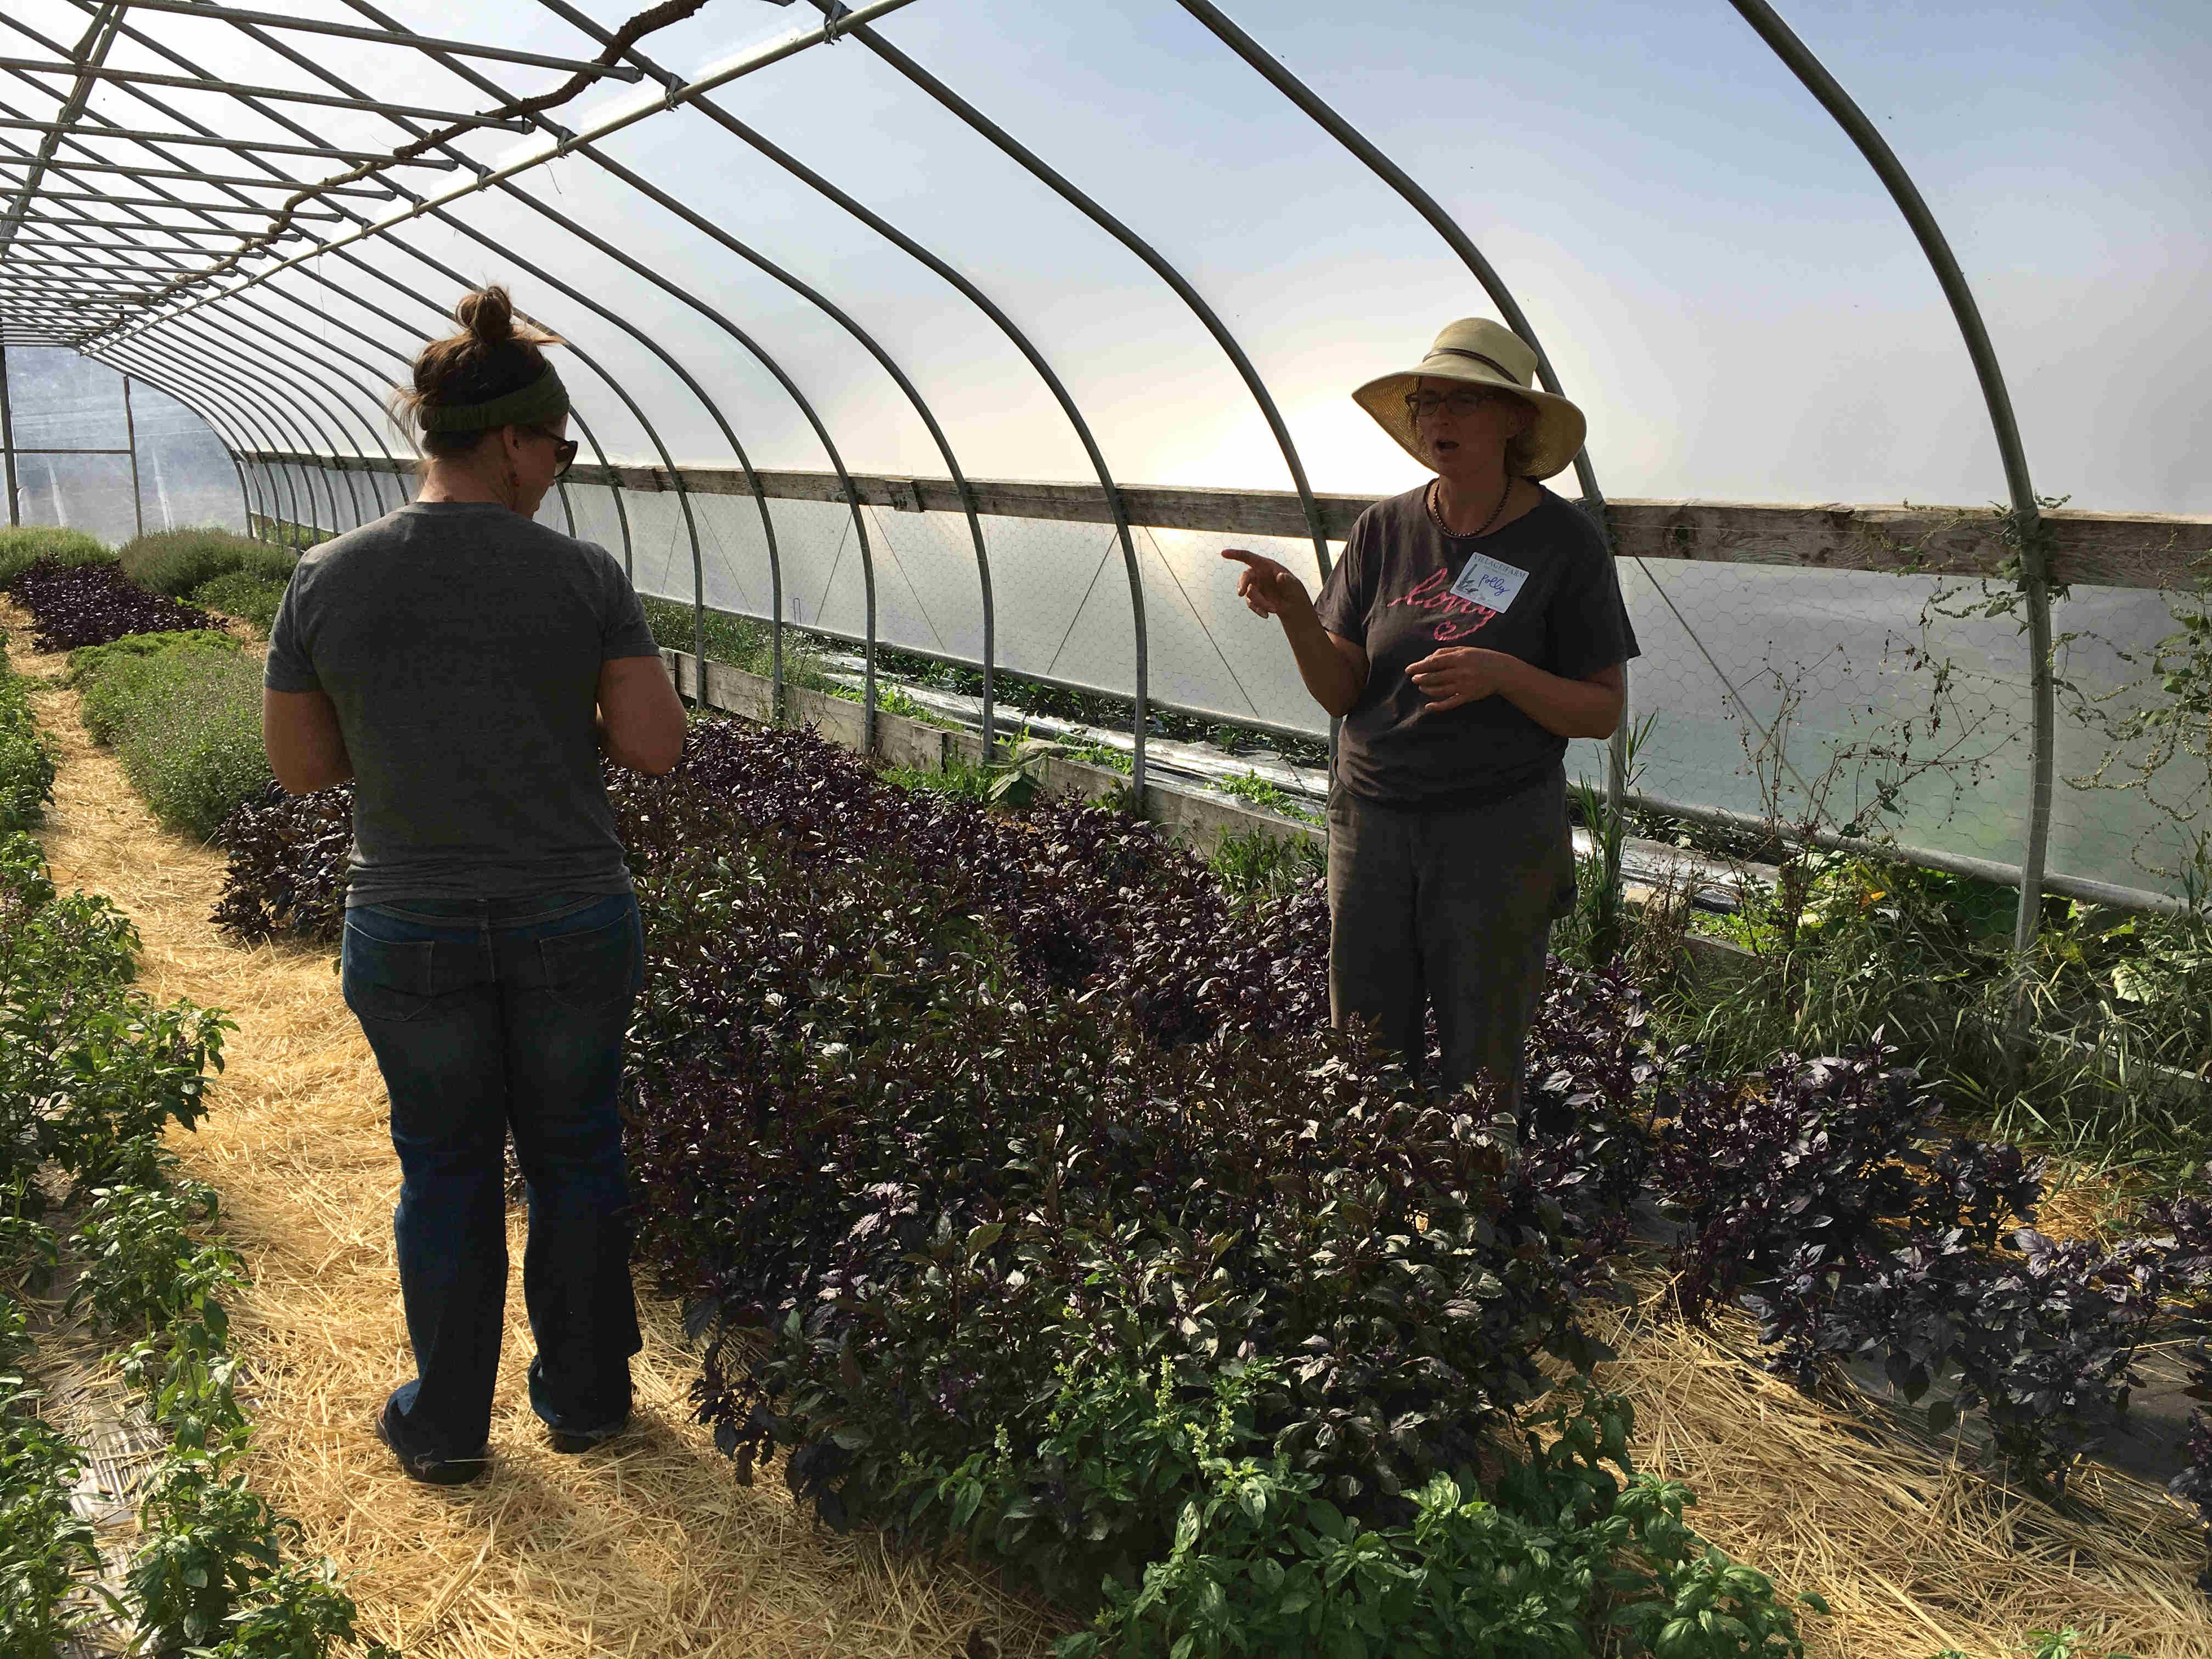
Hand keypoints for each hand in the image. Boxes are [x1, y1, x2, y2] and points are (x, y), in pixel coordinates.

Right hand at [1220, 548, 1310, 620]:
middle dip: (1242, 584)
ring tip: (1273, 609)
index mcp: (1266, 565)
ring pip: (1249, 593)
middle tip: (1241, 593)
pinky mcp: (1254, 598)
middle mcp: (1258, 574)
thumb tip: (1280, 576)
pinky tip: (1266, 615)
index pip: (1249, 557)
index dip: (1235, 554)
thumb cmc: (1294, 591)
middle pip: (1245, 577)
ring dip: (1260, 602)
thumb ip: (1288, 581)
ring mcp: (1255, 586)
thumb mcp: (1294, 586)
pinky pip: (1251, 604)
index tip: (1223, 553)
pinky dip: (1258, 609)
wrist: (1293, 606)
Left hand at [1406, 646, 1521, 713]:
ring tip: (1421, 687)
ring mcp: (1464, 685)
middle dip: (1421, 678)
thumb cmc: (1481, 658)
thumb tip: (1427, 659)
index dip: (1419, 666)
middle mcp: (1460, 672)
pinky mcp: (1468, 696)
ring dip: (1427, 689)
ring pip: (1440, 690)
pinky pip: (1450, 703)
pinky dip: (1438, 706)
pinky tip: (1428, 707)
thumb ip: (1445, 652)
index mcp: (1459, 658)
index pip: (1433, 663)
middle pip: (1434, 677)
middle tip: (1414, 679)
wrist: (1502, 671)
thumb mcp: (1464, 650)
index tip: (1409, 669)